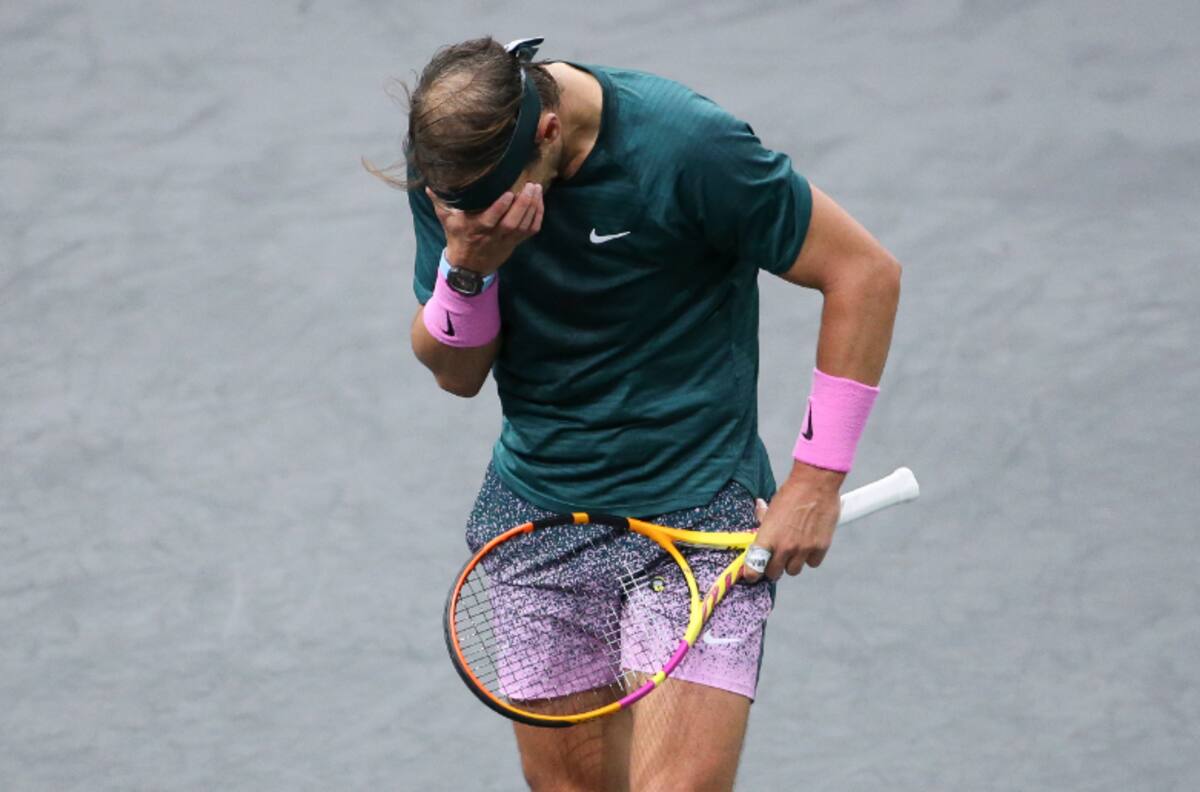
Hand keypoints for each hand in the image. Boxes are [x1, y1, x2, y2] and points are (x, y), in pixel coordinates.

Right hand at [427, 181, 543, 274]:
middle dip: (523, 204)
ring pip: (524, 226)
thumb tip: (430, 184)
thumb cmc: (458, 238)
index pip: (490, 219)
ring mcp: (506, 241)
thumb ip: (439, 201)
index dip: (500, 208)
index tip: (509, 193)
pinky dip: (538, 217)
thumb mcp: (446, 220)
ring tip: (537, 189)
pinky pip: (531, 231)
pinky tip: (540, 202)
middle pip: (512, 222)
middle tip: (531, 185)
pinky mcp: (515, 243)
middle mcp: (492, 236)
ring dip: (533, 207)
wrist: (468, 267)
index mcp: (474, 229)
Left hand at [742, 462, 844, 582]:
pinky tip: (810, 544)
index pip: (754, 567)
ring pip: (793, 571)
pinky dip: (811, 557)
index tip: (753, 573)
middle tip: (776, 558)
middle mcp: (784, 547)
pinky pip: (812, 563)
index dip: (752, 573)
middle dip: (773, 567)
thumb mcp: (772, 507)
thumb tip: (758, 509)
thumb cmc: (793, 492)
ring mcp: (802, 549)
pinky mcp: (820, 548)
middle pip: (774, 573)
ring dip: (792, 563)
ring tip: (794, 550)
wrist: (816, 484)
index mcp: (767, 537)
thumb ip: (764, 517)